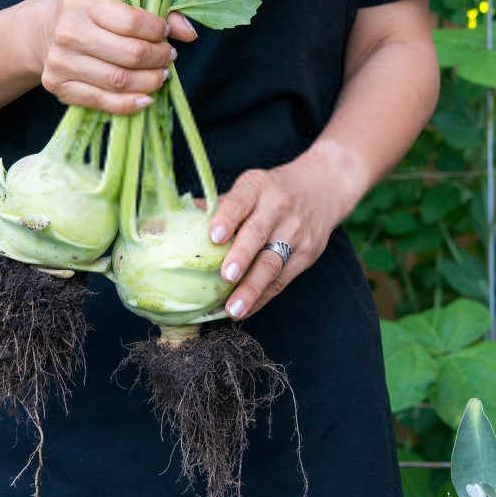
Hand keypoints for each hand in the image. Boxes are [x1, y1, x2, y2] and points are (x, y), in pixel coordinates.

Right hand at [37, 0, 196, 113]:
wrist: (39, 32)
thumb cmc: (83, 13)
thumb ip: (151, 13)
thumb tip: (189, 33)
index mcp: (82, 2)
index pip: (133, 22)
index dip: (158, 32)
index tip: (165, 35)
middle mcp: (69, 32)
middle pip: (130, 55)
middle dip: (159, 58)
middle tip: (168, 57)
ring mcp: (61, 63)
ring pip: (119, 81)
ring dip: (150, 81)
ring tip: (160, 75)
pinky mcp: (59, 87)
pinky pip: (103, 101)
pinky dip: (130, 103)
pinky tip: (146, 97)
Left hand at [207, 146, 366, 319]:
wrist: (323, 188)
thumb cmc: (272, 191)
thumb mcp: (249, 187)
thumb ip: (218, 207)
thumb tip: (171, 223)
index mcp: (257, 186)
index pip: (240, 201)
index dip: (227, 218)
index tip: (214, 236)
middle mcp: (278, 207)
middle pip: (257, 234)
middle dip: (241, 256)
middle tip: (225, 276)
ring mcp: (296, 231)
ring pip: (272, 263)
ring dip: (252, 288)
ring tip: (233, 309)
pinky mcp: (307, 253)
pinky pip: (282, 279)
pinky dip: (262, 297)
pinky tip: (245, 310)